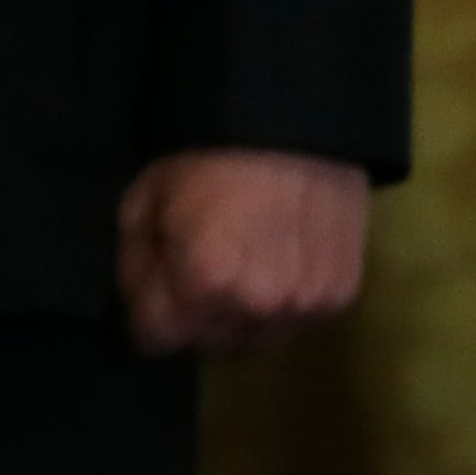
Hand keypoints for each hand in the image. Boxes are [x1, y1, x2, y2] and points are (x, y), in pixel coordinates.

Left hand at [117, 147, 367, 355]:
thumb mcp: (143, 200)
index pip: (156, 339)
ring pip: (253, 341)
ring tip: (235, 271)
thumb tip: (142, 300)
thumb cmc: (208, 158)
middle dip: (190, 318)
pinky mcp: (340, 298)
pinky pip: (294, 323)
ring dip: (236, 319)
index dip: (145, 316)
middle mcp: (258, 307)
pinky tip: (273, 266)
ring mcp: (305, 307)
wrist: (296, 129)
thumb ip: (135, 262)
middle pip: (206, 345)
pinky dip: (278, 307)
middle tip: (192, 274)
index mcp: (204, 282)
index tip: (152, 292)